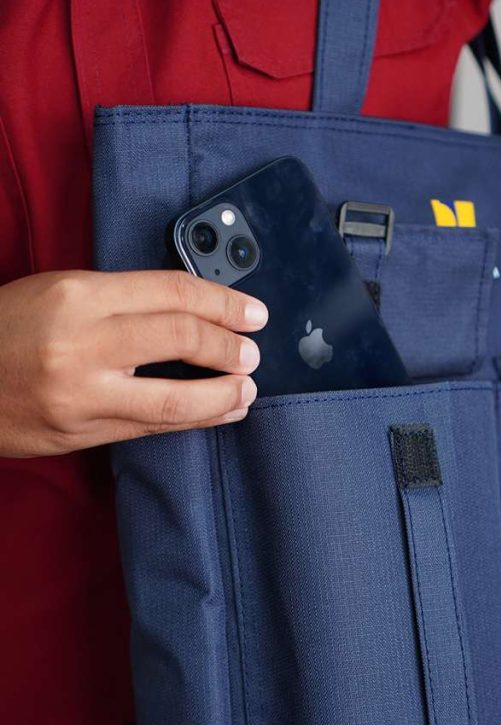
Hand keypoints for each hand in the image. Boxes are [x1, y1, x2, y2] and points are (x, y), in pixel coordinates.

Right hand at [0, 269, 268, 457]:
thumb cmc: (6, 328)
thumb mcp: (59, 292)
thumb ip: (122, 299)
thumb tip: (194, 310)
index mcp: (78, 294)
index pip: (172, 292)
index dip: (223, 301)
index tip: (252, 313)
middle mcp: (82, 343)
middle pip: (181, 338)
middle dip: (228, 347)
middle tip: (253, 351)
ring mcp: (81, 395)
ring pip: (174, 398)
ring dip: (222, 394)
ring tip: (247, 388)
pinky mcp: (80, 433)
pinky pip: (151, 427)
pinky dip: (194, 420)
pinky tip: (220, 412)